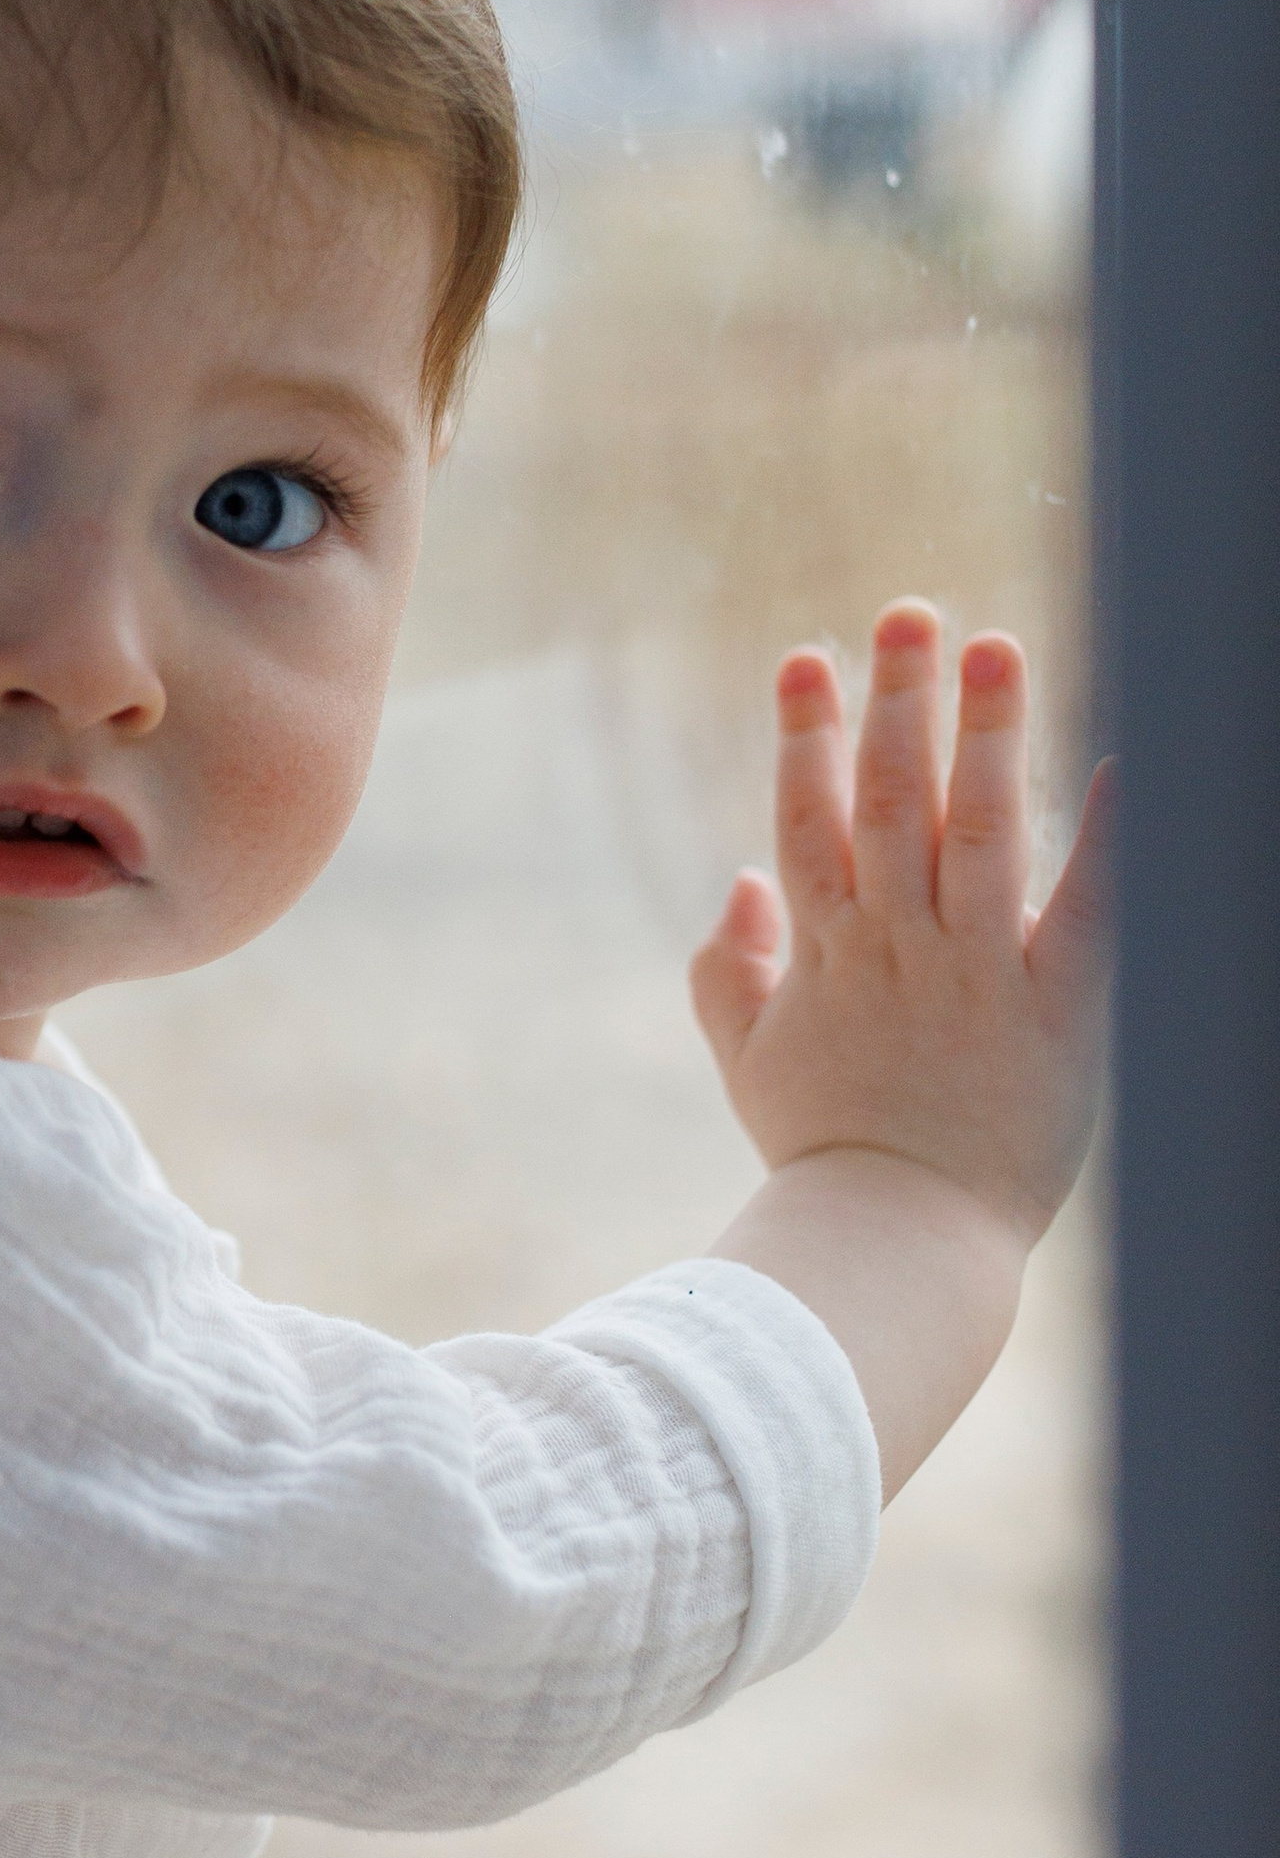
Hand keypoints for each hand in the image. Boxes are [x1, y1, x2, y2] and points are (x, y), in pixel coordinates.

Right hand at [690, 602, 1111, 1247]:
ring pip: (972, 832)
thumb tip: (739, 881)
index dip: (806, 735)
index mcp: (826, 954)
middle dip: (897, 699)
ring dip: (984, 734)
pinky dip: (1104, 835)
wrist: (896, 1245)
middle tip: (911, 613)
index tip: (807, 659)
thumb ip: (732, 972)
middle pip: (890, 801)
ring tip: (997, 647)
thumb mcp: (751, 1065)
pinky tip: (1125, 762)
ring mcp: (972, 974)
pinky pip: (1081, 908)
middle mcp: (895, 946)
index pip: (809, 820)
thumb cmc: (825, 1158)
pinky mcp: (1051, 1011)